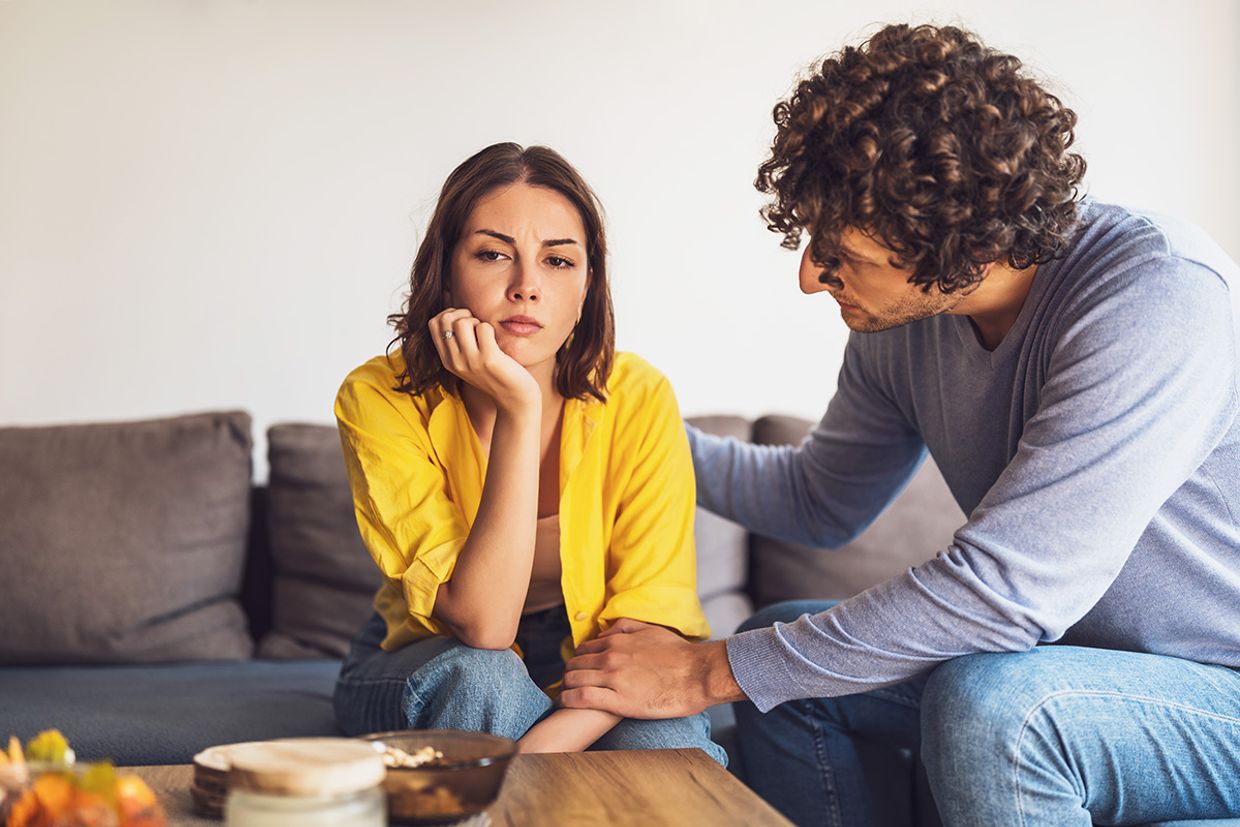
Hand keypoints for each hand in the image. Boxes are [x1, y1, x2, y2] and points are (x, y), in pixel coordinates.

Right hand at [429, 308, 538, 410]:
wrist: (514, 399)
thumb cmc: (496, 374)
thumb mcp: (469, 361)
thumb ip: (459, 342)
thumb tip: (454, 310)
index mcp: (447, 360)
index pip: (434, 324)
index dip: (449, 314)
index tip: (465, 321)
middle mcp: (455, 361)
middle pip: (445, 319)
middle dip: (462, 314)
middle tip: (477, 325)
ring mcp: (471, 361)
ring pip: (463, 322)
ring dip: (477, 322)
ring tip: (486, 335)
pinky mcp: (489, 359)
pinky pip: (484, 328)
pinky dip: (491, 329)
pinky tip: (496, 342)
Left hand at [559, 618, 745, 718]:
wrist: (699, 675)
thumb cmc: (680, 654)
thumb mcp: (651, 630)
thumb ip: (625, 628)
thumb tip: (605, 631)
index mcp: (618, 642)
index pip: (583, 649)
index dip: (577, 660)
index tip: (577, 669)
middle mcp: (611, 657)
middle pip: (575, 664)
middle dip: (568, 673)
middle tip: (569, 683)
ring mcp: (614, 679)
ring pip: (574, 679)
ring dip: (565, 686)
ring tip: (564, 694)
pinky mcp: (619, 701)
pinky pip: (581, 698)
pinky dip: (568, 700)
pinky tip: (565, 703)